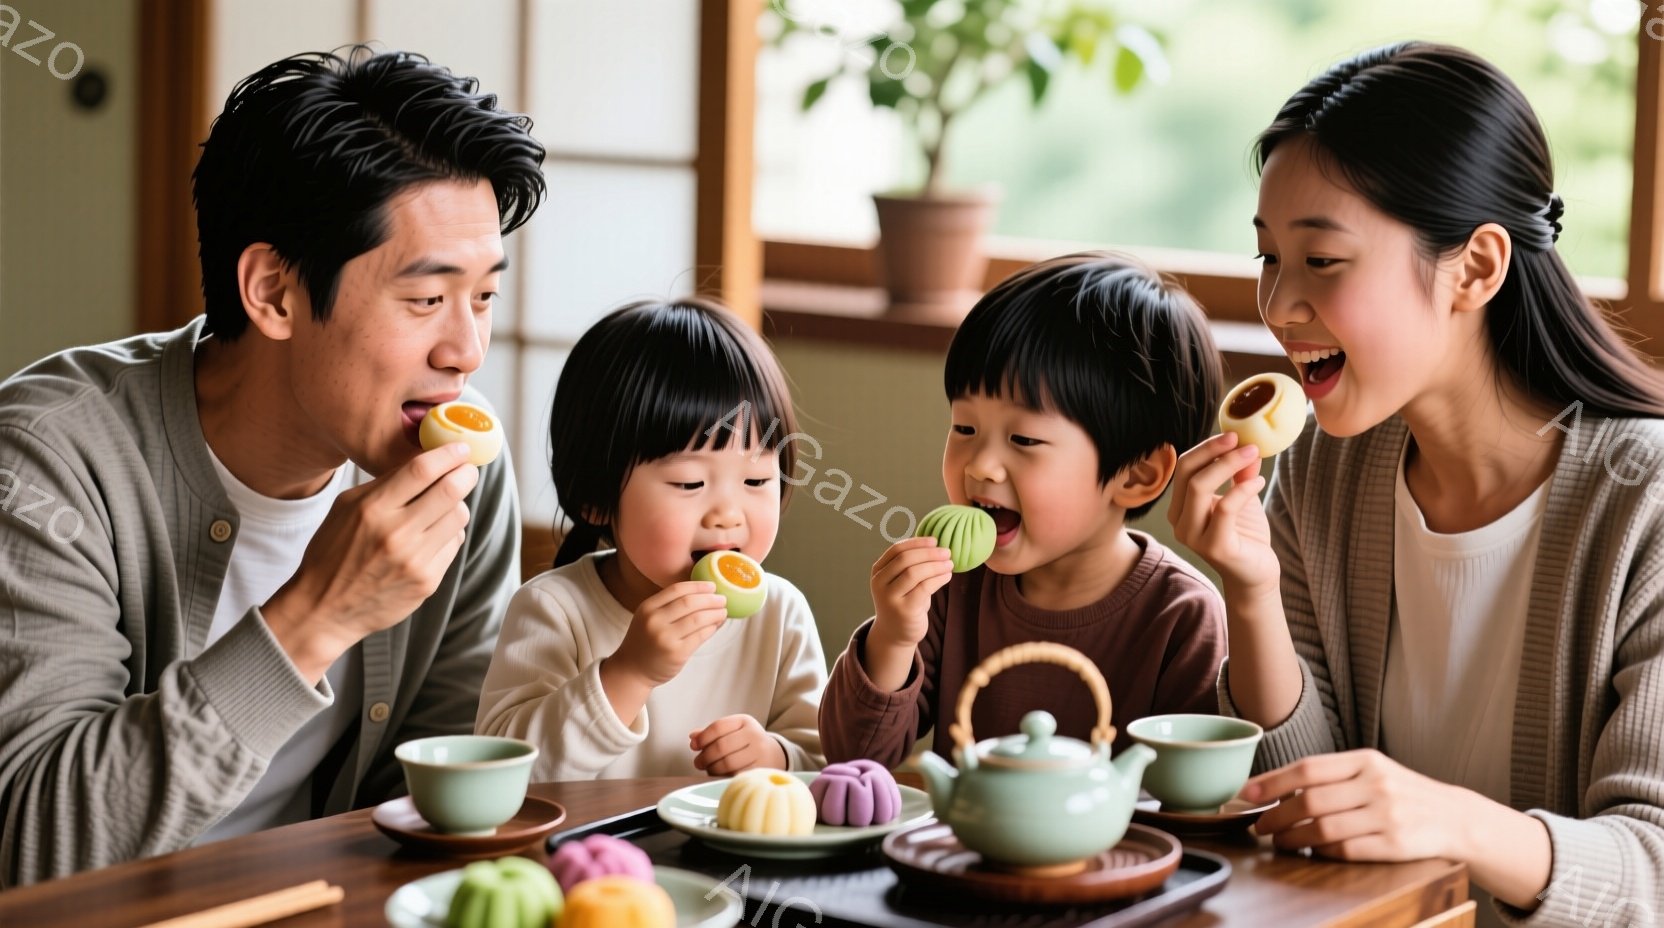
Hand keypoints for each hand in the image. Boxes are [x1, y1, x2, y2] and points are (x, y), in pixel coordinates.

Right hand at [264, 443, 478, 682]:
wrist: (324, 610)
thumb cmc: (332, 553)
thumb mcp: (346, 508)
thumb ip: (384, 484)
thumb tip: (426, 462)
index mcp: (372, 510)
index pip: (422, 470)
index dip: (449, 454)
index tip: (461, 448)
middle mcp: (397, 533)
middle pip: (451, 490)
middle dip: (466, 473)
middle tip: (466, 470)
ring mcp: (415, 560)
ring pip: (459, 517)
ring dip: (457, 505)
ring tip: (442, 506)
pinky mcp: (428, 581)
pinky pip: (453, 544)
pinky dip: (448, 534)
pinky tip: (431, 536)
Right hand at [608, 581, 729, 687]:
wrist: (632, 670)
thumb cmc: (645, 641)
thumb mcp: (648, 617)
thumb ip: (669, 606)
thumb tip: (704, 595)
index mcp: (648, 607)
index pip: (677, 590)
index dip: (698, 586)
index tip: (712, 586)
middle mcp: (655, 621)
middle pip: (690, 602)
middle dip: (710, 599)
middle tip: (722, 600)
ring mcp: (666, 638)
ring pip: (698, 619)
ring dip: (715, 614)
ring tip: (723, 612)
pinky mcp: (677, 653)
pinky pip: (700, 636)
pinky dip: (711, 629)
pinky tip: (715, 626)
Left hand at [689, 715, 786, 775]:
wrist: (774, 754)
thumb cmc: (746, 743)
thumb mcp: (732, 731)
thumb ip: (711, 733)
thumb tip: (693, 737)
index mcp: (744, 721)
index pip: (718, 727)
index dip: (702, 737)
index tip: (694, 746)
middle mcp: (754, 734)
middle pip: (721, 746)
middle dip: (705, 756)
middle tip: (698, 762)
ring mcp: (760, 753)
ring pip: (727, 763)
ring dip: (712, 769)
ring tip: (709, 769)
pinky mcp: (761, 770)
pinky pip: (736, 775)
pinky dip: (723, 777)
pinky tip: (720, 776)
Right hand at [869, 537, 953, 649]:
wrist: (895, 633)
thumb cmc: (903, 602)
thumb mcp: (901, 582)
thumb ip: (911, 565)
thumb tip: (936, 545)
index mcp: (878, 572)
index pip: (896, 550)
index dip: (917, 542)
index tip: (935, 540)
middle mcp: (880, 584)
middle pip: (905, 559)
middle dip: (929, 553)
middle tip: (947, 552)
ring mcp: (890, 598)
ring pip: (914, 573)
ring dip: (935, 565)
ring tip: (950, 564)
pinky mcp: (903, 610)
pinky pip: (924, 588)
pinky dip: (938, 579)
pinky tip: (947, 576)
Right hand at [1167, 431, 1278, 598]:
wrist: (1256, 574)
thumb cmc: (1245, 536)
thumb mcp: (1242, 498)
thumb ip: (1239, 475)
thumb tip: (1246, 446)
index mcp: (1180, 507)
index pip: (1182, 468)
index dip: (1205, 447)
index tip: (1232, 435)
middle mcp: (1180, 522)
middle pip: (1186, 474)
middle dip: (1214, 451)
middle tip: (1241, 440)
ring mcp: (1194, 536)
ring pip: (1199, 488)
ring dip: (1227, 465)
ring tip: (1252, 455)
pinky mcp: (1214, 547)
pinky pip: (1224, 508)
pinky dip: (1242, 490)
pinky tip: (1260, 482)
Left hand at [1244, 750, 1467, 861]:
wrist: (1455, 818)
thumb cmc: (1402, 793)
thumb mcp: (1373, 771)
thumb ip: (1333, 775)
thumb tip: (1276, 786)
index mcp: (1366, 761)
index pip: (1308, 768)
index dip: (1271, 782)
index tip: (1246, 793)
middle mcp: (1376, 784)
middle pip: (1310, 800)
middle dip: (1275, 815)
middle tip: (1259, 826)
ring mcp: (1387, 815)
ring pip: (1323, 828)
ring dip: (1292, 837)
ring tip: (1279, 841)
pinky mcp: (1395, 845)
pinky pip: (1345, 850)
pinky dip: (1322, 851)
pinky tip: (1313, 850)